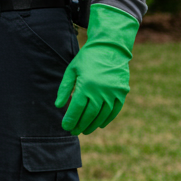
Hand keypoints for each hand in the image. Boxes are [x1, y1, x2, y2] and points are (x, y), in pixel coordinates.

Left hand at [56, 3, 138, 133]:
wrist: (110, 48)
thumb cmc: (87, 59)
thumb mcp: (71, 70)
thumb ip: (64, 88)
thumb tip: (58, 106)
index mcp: (86, 85)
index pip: (76, 108)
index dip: (70, 119)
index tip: (65, 126)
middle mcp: (101, 91)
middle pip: (89, 114)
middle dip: (80, 125)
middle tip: (74, 132)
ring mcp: (113, 93)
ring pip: (102, 114)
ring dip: (93, 125)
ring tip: (85, 131)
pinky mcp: (122, 93)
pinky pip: (115, 110)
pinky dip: (107, 119)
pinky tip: (100, 125)